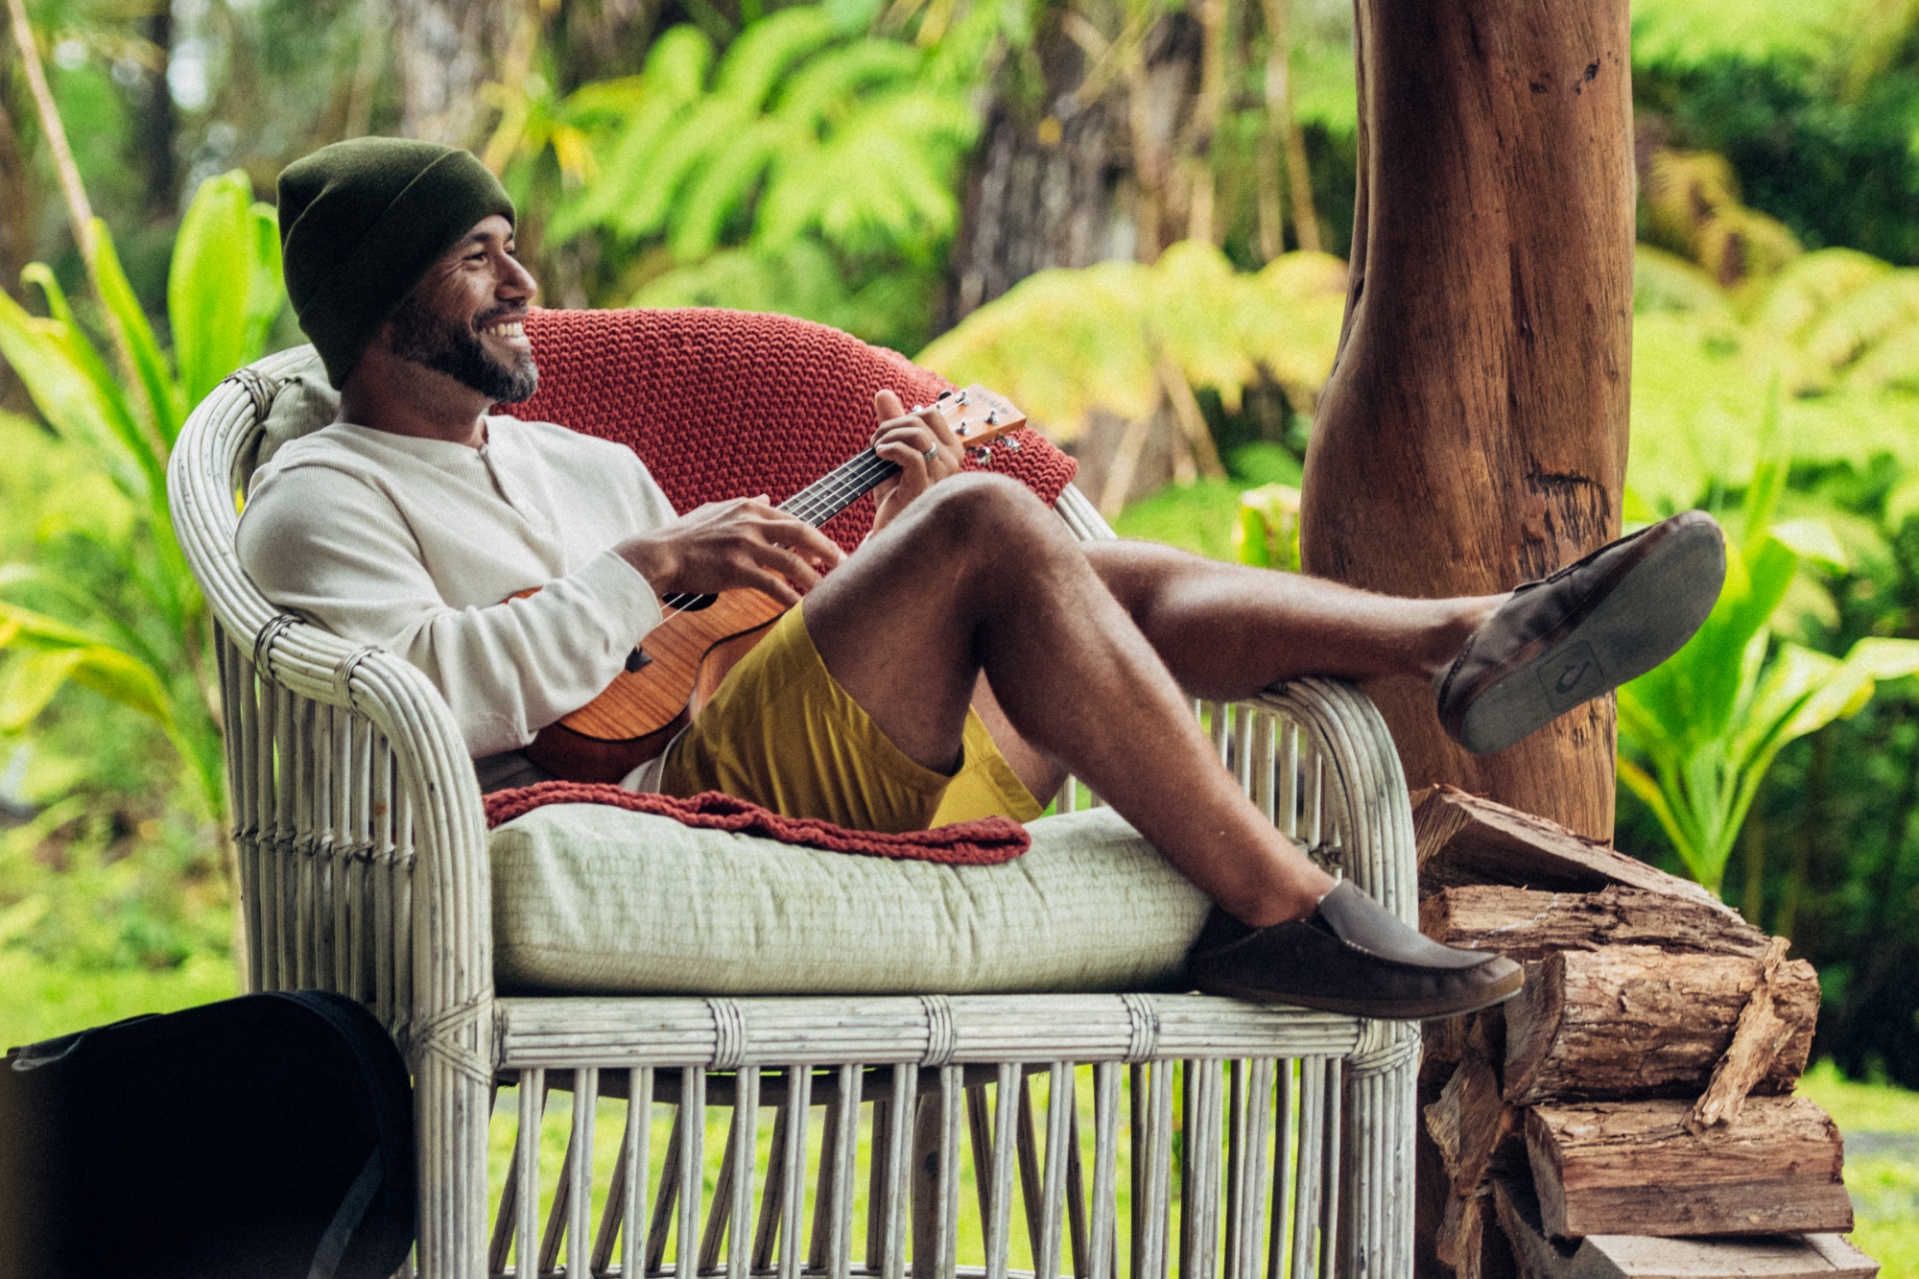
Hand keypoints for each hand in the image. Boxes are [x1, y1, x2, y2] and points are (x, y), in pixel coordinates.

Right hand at [614, 496, 843, 606]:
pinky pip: (773, 586)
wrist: (658, 554)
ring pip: (792, 561)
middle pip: (801, 533)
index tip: (827, 552)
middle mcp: (750, 523)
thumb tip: (768, 498)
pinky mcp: (736, 570)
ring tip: (828, 590)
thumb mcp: (717, 510)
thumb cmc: (684, 536)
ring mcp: (744, 546)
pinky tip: (802, 609)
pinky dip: (792, 598)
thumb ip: (746, 504)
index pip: (791, 519)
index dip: (813, 537)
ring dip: (814, 578)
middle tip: (844, 564)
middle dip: (827, 549)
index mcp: (748, 508)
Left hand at [869, 389, 963, 534]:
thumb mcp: (892, 454)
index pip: (931, 413)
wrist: (889, 530)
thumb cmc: (894, 495)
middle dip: (891, 425)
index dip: (902, 417)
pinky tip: (878, 457)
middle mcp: (952, 462)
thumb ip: (891, 424)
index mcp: (950, 451)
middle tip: (875, 443)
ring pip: (917, 435)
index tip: (885, 436)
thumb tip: (883, 392)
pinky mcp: (926, 488)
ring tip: (875, 451)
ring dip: (888, 436)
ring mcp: (942, 476)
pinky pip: (911, 455)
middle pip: (922, 419)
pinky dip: (890, 449)